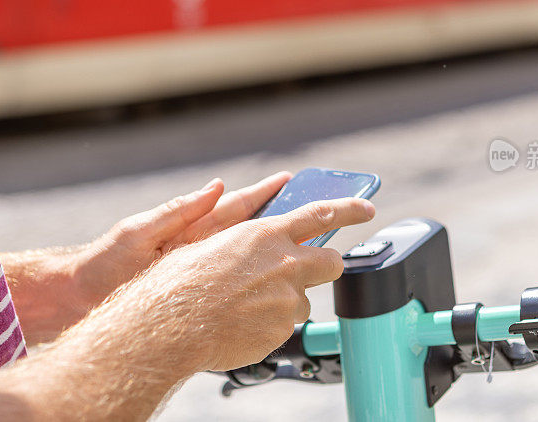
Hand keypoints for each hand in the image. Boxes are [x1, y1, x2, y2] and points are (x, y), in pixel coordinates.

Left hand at [72, 172, 291, 311]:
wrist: (78, 301)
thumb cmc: (103, 263)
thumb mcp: (139, 232)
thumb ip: (178, 211)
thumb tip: (215, 185)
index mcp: (189, 228)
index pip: (234, 206)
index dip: (262, 193)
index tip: (287, 178)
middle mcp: (200, 248)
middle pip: (248, 229)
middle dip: (279, 215)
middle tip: (313, 206)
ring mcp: (199, 271)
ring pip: (245, 257)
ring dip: (272, 247)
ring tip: (305, 240)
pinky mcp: (194, 294)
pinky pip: (231, 287)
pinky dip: (253, 282)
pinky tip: (272, 285)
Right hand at [137, 196, 375, 371]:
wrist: (170, 324)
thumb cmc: (182, 280)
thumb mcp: (216, 243)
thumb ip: (254, 242)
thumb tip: (268, 244)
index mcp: (267, 234)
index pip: (321, 214)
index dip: (349, 209)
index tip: (366, 208)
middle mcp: (285, 264)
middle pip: (331, 262)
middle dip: (325, 265)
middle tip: (307, 272)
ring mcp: (287, 299)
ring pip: (303, 300)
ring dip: (287, 301)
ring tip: (248, 304)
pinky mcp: (282, 329)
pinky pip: (285, 325)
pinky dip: (270, 324)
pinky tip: (242, 322)